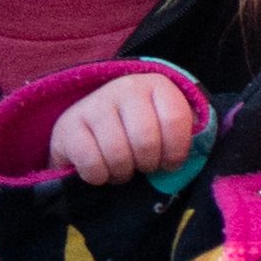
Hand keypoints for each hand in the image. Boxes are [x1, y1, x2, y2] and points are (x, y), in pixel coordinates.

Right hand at [49, 74, 196, 185]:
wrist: (90, 129)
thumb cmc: (138, 134)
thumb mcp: (167, 129)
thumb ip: (184, 139)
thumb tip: (194, 159)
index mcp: (157, 84)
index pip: (175, 120)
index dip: (176, 151)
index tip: (169, 162)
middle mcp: (124, 87)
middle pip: (146, 141)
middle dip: (147, 164)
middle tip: (141, 165)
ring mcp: (93, 104)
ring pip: (118, 155)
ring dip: (122, 172)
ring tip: (121, 167)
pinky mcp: (67, 126)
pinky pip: (92, 164)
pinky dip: (99, 176)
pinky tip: (100, 169)